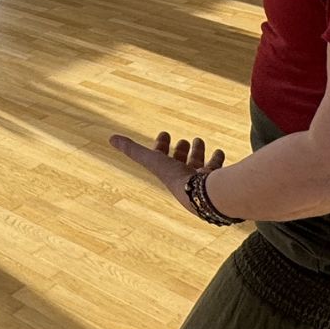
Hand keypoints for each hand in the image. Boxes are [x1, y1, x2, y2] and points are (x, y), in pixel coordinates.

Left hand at [109, 130, 225, 211]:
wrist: (204, 195)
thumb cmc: (176, 178)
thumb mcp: (152, 160)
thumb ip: (132, 150)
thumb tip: (111, 138)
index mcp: (168, 175)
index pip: (161, 159)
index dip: (160, 145)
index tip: (164, 133)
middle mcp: (184, 179)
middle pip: (180, 163)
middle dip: (181, 151)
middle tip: (184, 141)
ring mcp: (200, 182)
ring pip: (198, 165)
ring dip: (198, 152)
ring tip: (199, 140)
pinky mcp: (217, 182)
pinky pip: (216, 170)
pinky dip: (216, 159)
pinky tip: (219, 151)